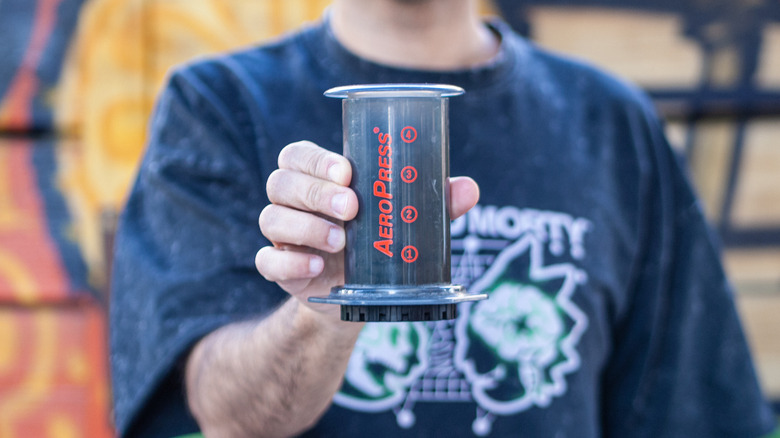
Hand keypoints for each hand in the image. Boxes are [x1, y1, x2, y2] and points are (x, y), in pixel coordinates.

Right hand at [255, 141, 478, 318]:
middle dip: (315, 192)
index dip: (315, 160)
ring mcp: (283, 235)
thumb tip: (469, 188)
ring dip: (304, 227)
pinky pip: (266, 261)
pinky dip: (289, 263)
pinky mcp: (280, 268)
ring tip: (340, 242)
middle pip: (280, 182)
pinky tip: (317, 267)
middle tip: (351, 209)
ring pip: (271, 218)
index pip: (299, 155)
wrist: (360, 292)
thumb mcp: (405, 219)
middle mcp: (293, 201)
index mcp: (318, 178)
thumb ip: (433, 202)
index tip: (347, 171)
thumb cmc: (380, 239)